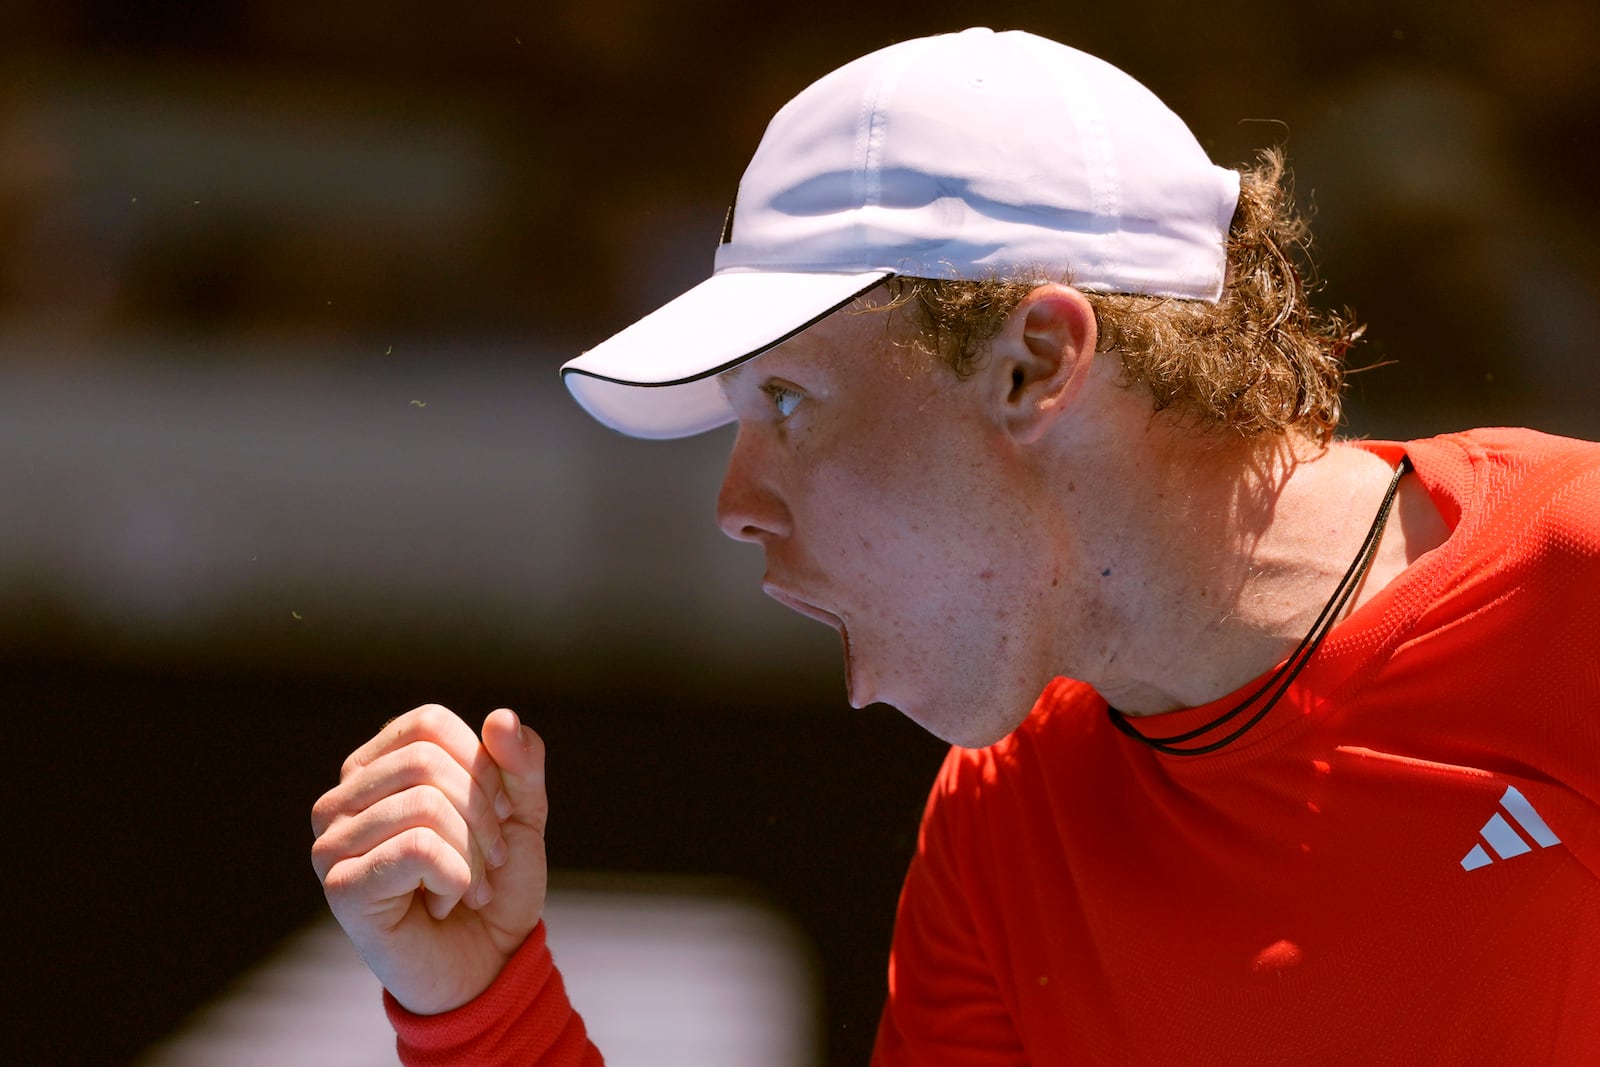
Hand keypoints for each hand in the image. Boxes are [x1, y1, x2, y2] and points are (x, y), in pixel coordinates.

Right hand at [311, 704, 548, 1013]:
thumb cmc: (493, 886)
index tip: (504, 814)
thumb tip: (501, 717)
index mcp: (376, 768)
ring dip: (472, 854)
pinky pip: (417, 849)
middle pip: (425, 762)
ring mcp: (332, 843)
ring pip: (423, 804)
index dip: (481, 764)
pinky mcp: (341, 887)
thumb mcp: (521, 814)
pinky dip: (455, 878)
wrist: (486, 966)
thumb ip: (519, 764)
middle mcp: (341, 799)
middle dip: (482, 814)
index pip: (428, 724)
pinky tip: (444, 903)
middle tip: (493, 861)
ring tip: (470, 888)